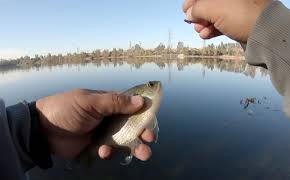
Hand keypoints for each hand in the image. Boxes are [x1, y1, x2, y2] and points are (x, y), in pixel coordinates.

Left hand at [36, 89, 154, 160]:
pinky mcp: (96, 147)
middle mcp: (109, 117)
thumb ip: (114, 102)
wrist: (42, 130)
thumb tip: (141, 101)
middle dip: (143, 132)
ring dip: (135, 147)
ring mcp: (103, 132)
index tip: (152, 119)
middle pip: (132, 124)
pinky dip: (110, 152)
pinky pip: (110, 151)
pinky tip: (103, 151)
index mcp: (108, 102)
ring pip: (125, 140)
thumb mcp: (89, 102)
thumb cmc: (65, 109)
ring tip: (143, 154)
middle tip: (149, 139)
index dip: (144, 112)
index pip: (132, 105)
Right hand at [183, 0, 271, 41]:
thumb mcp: (214, 9)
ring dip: (204, 23)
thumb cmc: (242, 15)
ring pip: (215, 14)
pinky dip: (213, 28)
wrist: (266, 33)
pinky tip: (206, 35)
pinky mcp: (240, 20)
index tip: (185, 10)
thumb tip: (190, 13)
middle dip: (198, 14)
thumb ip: (197, 9)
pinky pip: (223, 22)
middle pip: (209, 3)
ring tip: (200, 31)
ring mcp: (237, 8)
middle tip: (193, 23)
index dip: (193, 1)